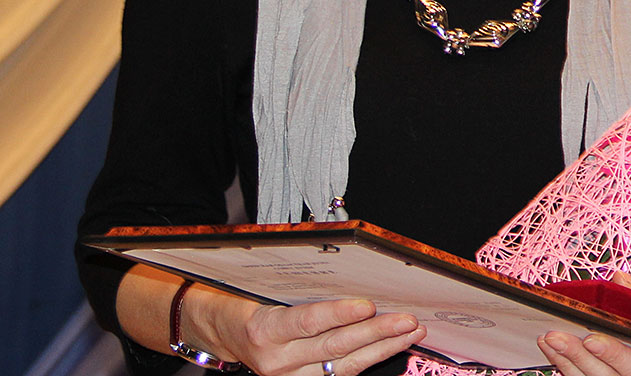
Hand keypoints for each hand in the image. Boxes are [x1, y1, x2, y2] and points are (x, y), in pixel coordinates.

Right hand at [188, 286, 426, 375]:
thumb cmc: (241, 299)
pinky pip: (340, 373)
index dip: (340, 315)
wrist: (219, 330)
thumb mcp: (259, 284)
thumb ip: (299, 282)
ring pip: (343, 366)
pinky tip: (392, 345)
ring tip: (411, 332)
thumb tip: (348, 265)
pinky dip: (369, 358)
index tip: (369, 306)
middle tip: (407, 319)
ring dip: (382, 348)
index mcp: (264, 330)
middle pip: (334, 347)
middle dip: (376, 334)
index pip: (308, 323)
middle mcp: (276, 360)